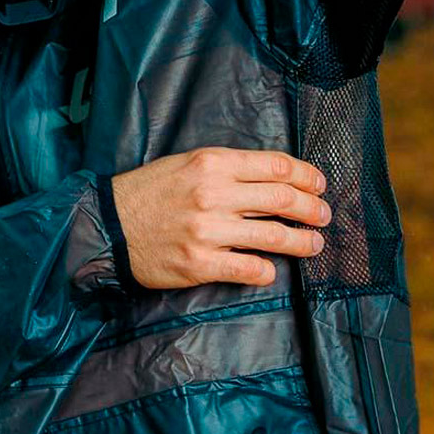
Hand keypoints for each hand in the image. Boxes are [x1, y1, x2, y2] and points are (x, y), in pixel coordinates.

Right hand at [111, 148, 330, 289]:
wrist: (109, 225)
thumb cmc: (151, 191)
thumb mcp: (187, 163)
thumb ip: (228, 169)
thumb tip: (274, 179)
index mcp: (212, 162)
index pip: (276, 166)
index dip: (306, 176)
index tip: (318, 185)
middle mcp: (213, 193)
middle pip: (282, 199)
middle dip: (312, 209)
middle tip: (323, 216)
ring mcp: (207, 230)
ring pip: (273, 236)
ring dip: (301, 242)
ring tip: (312, 245)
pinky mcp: (200, 264)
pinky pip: (250, 269)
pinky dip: (267, 271)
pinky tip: (271, 269)